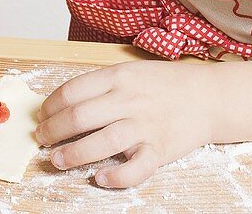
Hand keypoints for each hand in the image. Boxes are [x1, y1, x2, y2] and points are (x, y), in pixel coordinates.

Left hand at [35, 61, 212, 187]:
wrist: (209, 96)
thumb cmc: (165, 84)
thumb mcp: (131, 72)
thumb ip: (101, 86)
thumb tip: (63, 103)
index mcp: (119, 77)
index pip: (72, 92)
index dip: (50, 106)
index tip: (42, 116)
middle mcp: (129, 100)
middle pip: (79, 117)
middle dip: (52, 131)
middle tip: (42, 139)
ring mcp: (145, 126)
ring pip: (101, 142)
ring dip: (72, 154)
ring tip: (56, 160)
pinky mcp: (160, 150)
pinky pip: (135, 169)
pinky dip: (116, 177)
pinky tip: (100, 178)